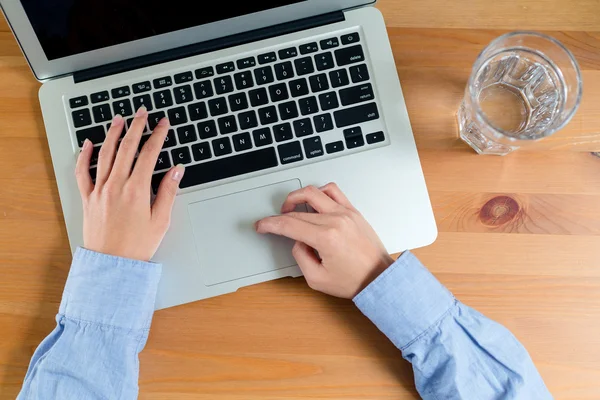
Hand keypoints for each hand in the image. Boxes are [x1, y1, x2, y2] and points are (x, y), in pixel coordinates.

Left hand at [75, 107, 184, 260]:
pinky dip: (85, 155)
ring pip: (105, 154)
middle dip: (136, 127)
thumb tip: (176, 171)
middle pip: (127, 148)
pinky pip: (83, 171)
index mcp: (136, 190)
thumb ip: (168, 193)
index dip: (158, 135)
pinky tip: (89, 144)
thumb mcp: (161, 221)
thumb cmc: (137, 246)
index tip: (163, 124)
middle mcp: (116, 186)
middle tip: (142, 113)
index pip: (149, 154)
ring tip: (119, 119)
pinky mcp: (88, 198)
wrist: (111, 265)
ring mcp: (100, 190)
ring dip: (113, 134)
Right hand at [256, 184, 394, 298]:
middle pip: (297, 211)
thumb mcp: (317, 279)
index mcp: (326, 238)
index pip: (289, 224)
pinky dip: (319, 192)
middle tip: (272, 223)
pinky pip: (333, 191)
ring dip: (297, 197)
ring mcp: (346, 213)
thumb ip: (300, 256)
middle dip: (279, 216)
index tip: (261, 225)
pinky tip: (314, 201)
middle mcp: (336, 221)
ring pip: (313, 192)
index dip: (270, 224)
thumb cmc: (354, 280)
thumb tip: (296, 241)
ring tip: (290, 207)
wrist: (379, 278)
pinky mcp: (353, 211)